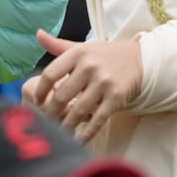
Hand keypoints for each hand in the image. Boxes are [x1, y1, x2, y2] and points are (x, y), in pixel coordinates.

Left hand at [25, 30, 141, 142]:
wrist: (139, 59)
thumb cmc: (103, 55)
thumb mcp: (82, 47)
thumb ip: (58, 45)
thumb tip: (38, 35)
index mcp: (77, 54)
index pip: (50, 74)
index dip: (41, 91)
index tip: (37, 102)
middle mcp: (90, 67)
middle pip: (62, 95)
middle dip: (51, 112)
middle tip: (45, 123)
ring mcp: (104, 82)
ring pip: (78, 110)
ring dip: (66, 125)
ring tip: (58, 134)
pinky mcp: (117, 97)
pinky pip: (98, 119)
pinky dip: (87, 132)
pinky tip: (79, 141)